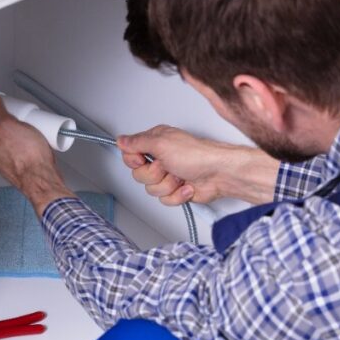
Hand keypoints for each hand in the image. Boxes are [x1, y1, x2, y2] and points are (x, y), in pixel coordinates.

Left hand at [0, 90, 74, 215]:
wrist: (44, 180)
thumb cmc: (26, 157)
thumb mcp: (7, 125)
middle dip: (7, 128)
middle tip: (19, 120)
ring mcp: (10, 166)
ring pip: (11, 148)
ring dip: (19, 139)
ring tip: (31, 131)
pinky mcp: (24, 171)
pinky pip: (24, 156)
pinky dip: (29, 150)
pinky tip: (38, 145)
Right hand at [117, 125, 278, 205]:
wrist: (219, 174)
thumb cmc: (197, 155)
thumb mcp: (161, 142)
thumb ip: (137, 142)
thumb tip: (121, 140)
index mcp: (156, 143)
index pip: (130, 155)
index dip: (135, 161)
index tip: (145, 159)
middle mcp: (161, 158)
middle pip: (139, 175)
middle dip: (154, 175)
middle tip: (167, 167)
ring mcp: (169, 175)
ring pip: (152, 190)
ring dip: (167, 185)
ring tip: (180, 176)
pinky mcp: (177, 190)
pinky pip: (165, 200)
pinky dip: (177, 195)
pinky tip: (187, 186)